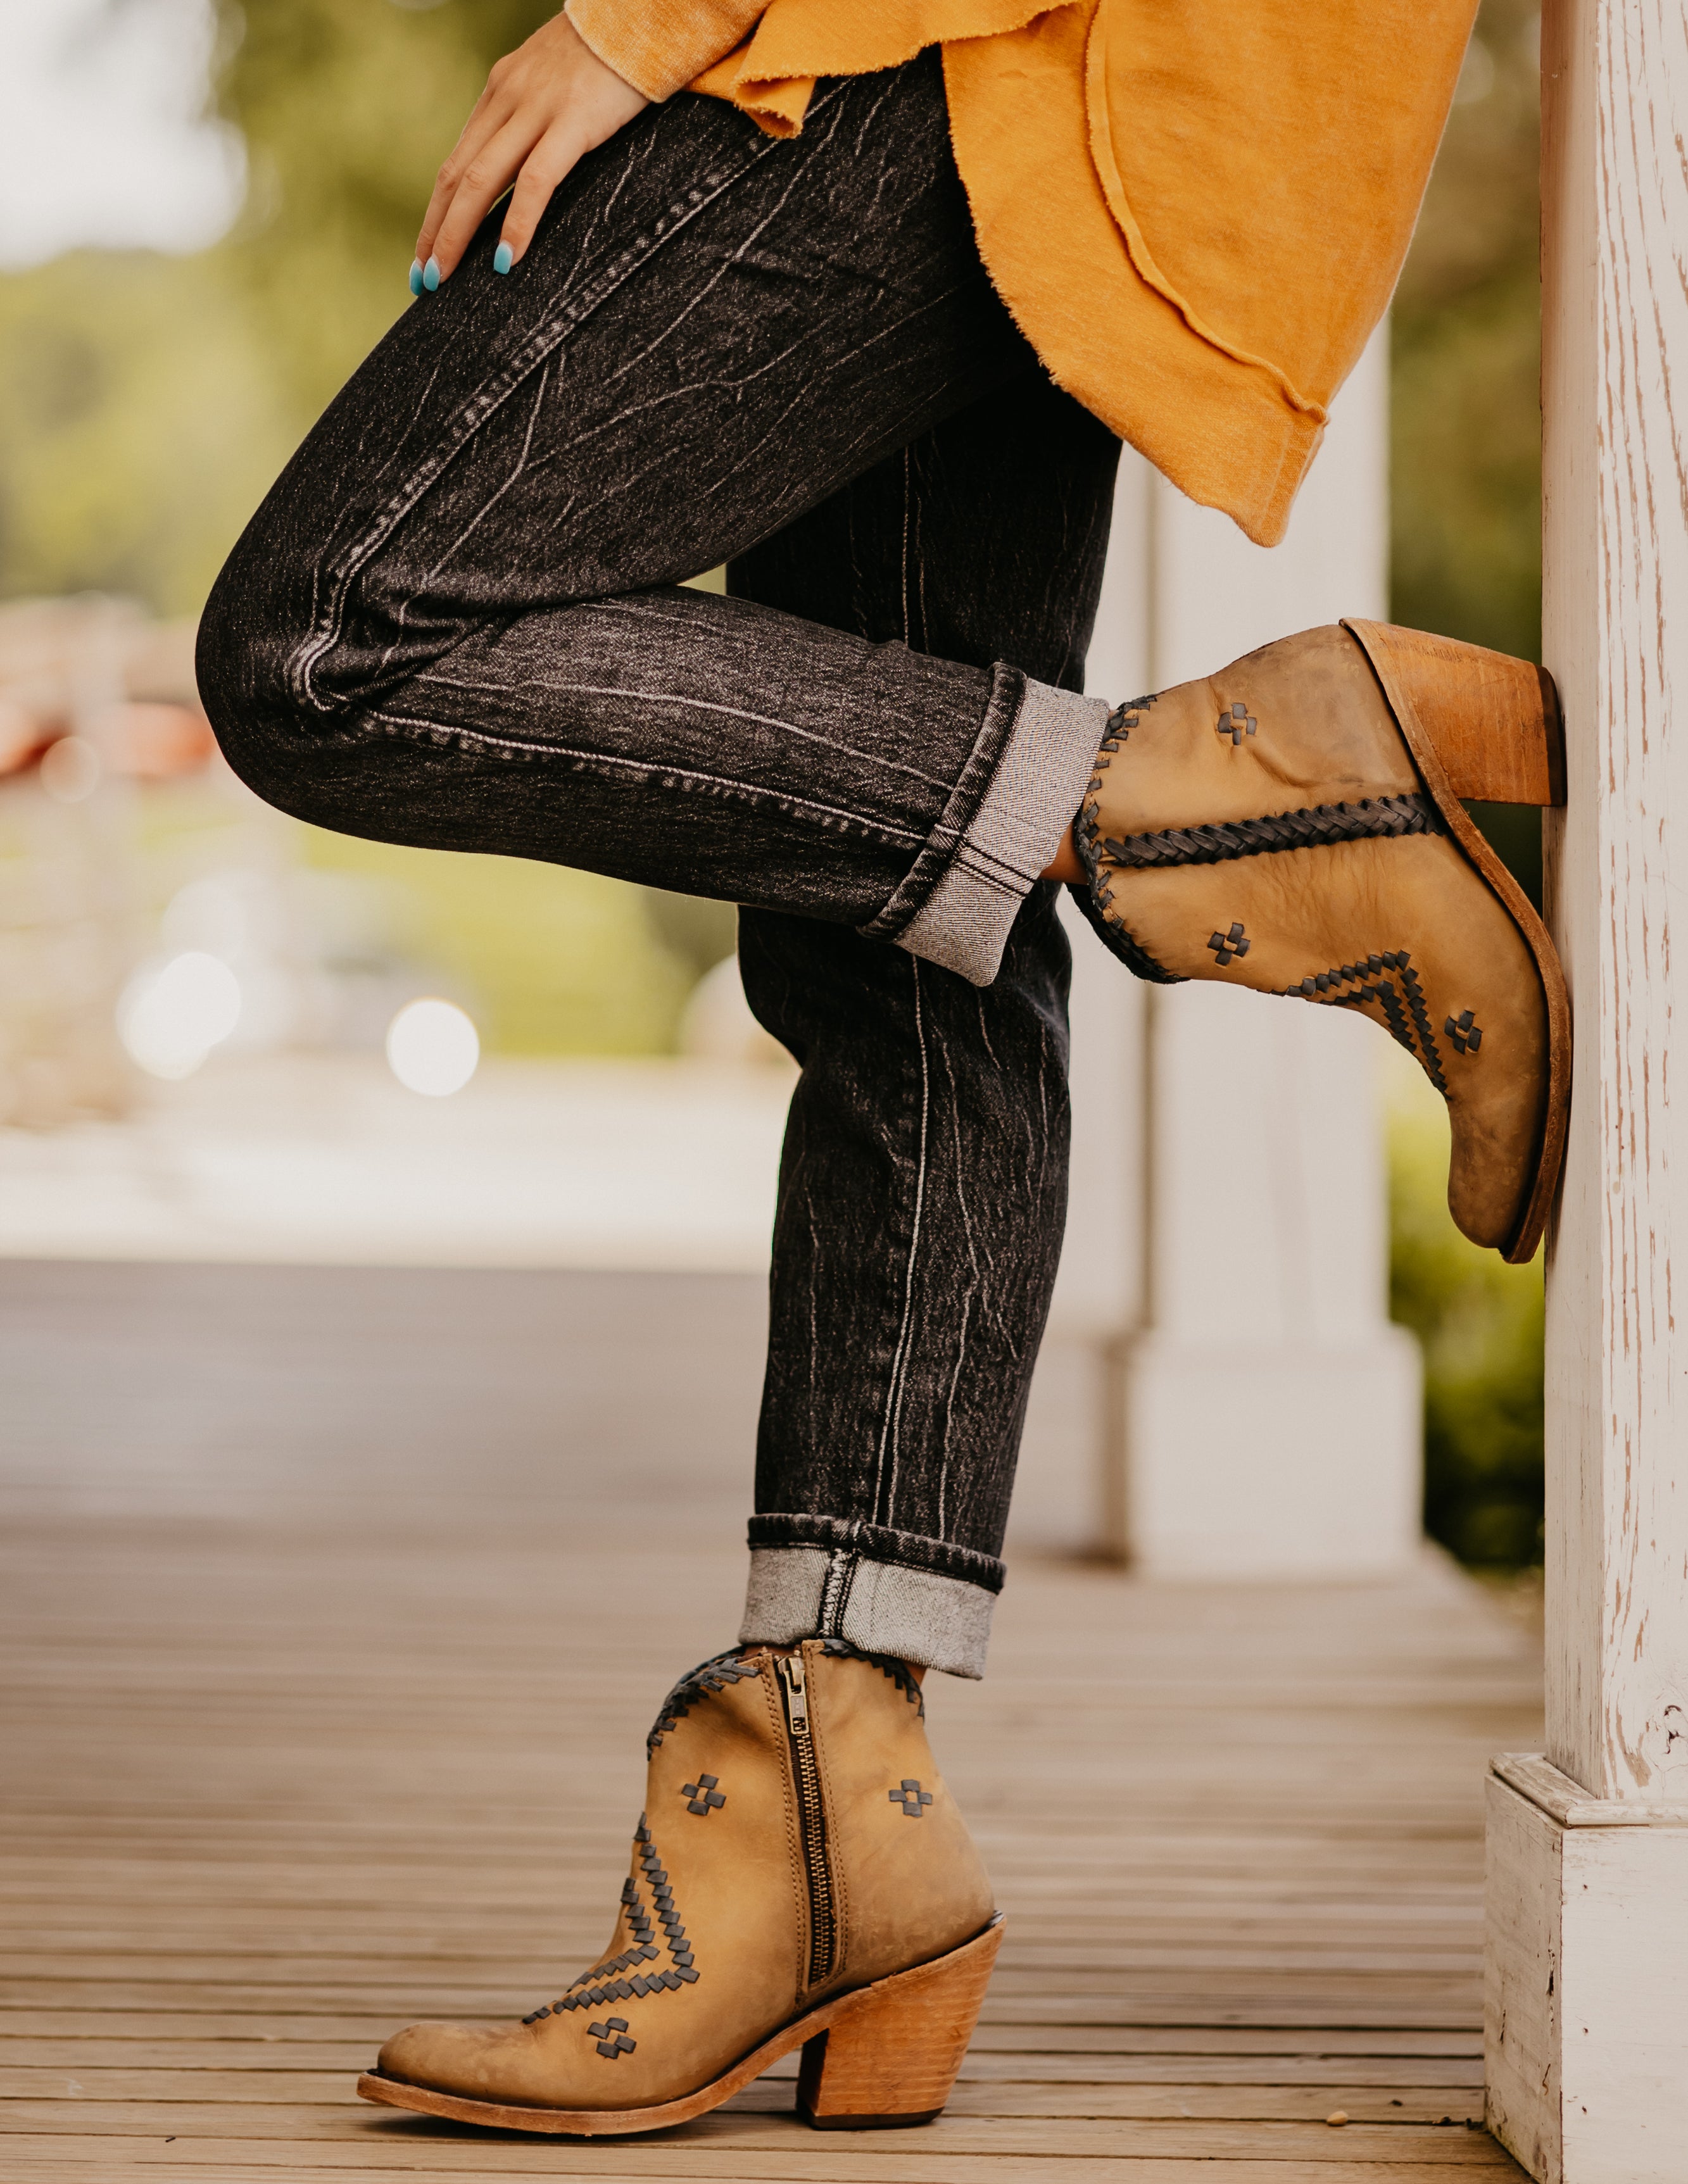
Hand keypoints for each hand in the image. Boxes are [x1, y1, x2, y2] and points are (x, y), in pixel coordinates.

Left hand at [414, 13, 647, 286]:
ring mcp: (535, 109)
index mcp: (500, 92)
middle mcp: (506, 99)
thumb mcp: (557, 83)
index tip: (426, 252)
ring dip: (456, 235)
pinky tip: (506, 261)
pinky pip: (535, 180)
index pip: (456, 162)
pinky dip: (516, 224)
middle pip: (455, 177)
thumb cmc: (609, 55)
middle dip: (435, 232)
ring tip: (442, 279)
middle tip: (422, 281)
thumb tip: (526, 167)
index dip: (436, 212)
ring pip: (479, 181)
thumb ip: (536, 118)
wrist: (641, 14)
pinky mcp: (571, 121)